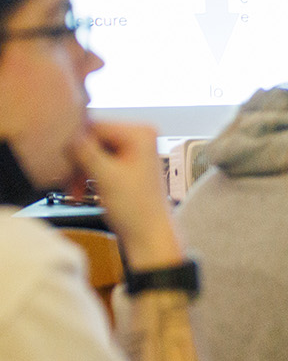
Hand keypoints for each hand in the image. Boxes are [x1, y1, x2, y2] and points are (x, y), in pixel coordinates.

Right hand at [69, 121, 183, 271]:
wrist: (148, 234)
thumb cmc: (137, 210)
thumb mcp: (106, 176)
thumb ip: (86, 151)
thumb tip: (69, 134)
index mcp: (142, 133)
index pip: (96, 126)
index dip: (77, 145)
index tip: (66, 161)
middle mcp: (141, 137)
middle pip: (93, 138)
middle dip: (79, 160)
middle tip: (70, 178)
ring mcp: (134, 150)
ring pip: (92, 151)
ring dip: (80, 169)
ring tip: (76, 188)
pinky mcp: (127, 164)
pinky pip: (99, 161)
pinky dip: (88, 174)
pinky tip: (81, 188)